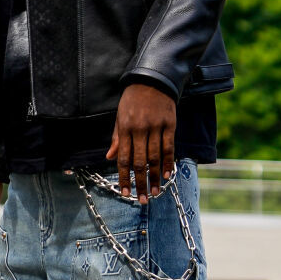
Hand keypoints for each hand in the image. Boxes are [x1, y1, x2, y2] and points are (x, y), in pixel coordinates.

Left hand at [106, 83, 176, 200]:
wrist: (152, 79)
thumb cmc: (133, 100)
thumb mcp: (120, 116)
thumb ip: (116, 138)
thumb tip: (110, 158)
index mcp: (125, 128)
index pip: (123, 158)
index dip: (124, 178)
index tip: (126, 193)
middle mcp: (140, 129)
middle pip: (139, 162)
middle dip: (140, 183)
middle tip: (142, 199)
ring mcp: (156, 127)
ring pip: (155, 158)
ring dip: (155, 178)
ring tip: (155, 192)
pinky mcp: (170, 124)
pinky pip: (169, 147)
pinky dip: (168, 163)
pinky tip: (167, 176)